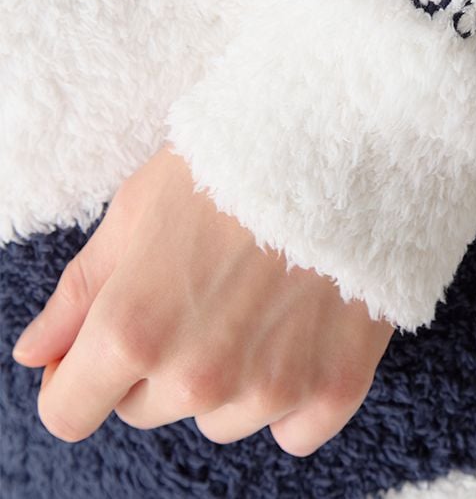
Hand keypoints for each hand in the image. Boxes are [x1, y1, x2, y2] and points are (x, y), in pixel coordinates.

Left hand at [10, 143, 394, 453]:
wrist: (348, 135)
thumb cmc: (235, 159)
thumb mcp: (139, 206)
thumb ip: (80, 290)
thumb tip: (35, 353)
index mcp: (134, 329)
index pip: (68, 411)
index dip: (75, 375)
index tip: (100, 342)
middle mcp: (198, 376)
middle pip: (146, 410)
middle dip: (155, 362)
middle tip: (197, 287)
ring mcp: (271, 388)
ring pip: (219, 420)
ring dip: (224, 377)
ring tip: (255, 296)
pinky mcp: (334, 387)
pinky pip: (291, 432)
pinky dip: (290, 392)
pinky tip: (299, 328)